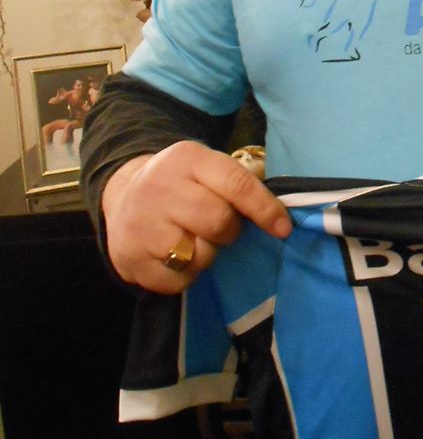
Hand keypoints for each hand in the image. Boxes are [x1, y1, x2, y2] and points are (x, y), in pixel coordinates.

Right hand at [102, 140, 289, 294]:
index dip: (265, 209)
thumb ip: (240, 186)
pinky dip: (186, 276)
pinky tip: (176, 257)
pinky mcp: (128, 256)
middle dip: (229, 231)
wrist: (123, 194)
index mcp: (187, 158)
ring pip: (199, 255)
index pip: (236, 183)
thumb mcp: (208, 168)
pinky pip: (176, 280)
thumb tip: (280, 222)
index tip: (283, 229)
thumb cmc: (183, 184)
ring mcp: (139, 223)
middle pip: (218, 222)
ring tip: (193, 240)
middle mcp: (159, 187)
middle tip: (218, 228)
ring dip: (207, 255)